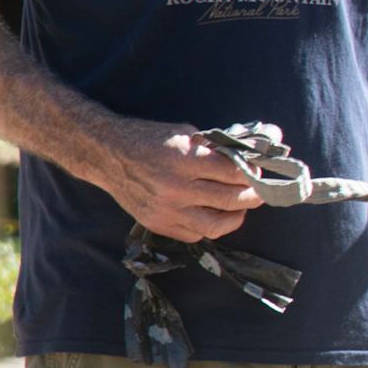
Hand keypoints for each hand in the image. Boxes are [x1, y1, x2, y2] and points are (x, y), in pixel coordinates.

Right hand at [95, 123, 262, 240]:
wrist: (108, 154)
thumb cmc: (150, 139)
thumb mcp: (185, 133)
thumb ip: (218, 146)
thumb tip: (257, 149)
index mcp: (184, 159)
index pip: (233, 172)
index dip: (252, 172)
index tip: (258, 170)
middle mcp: (175, 187)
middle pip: (231, 199)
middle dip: (253, 195)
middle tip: (259, 190)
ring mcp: (166, 210)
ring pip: (217, 225)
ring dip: (237, 216)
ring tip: (241, 206)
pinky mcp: (158, 224)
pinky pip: (195, 234)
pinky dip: (211, 226)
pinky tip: (215, 214)